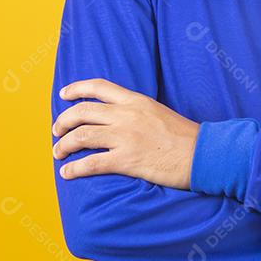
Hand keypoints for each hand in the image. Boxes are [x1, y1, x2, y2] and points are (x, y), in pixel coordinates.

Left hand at [52, 78, 200, 188]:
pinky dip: (74, 168)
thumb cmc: (184, 137)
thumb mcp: (158, 112)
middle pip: (81, 112)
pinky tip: (67, 173)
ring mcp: (125, 137)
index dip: (75, 89)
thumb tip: (117, 117)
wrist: (204, 154)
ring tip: (58, 153)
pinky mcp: (127, 160)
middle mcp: (126, 115)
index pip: (98, 86)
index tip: (63, 95)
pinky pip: (91, 163)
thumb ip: (136, 111)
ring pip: (81, 136)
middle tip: (57, 131)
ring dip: (63, 145)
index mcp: (135, 100)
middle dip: (63, 121)